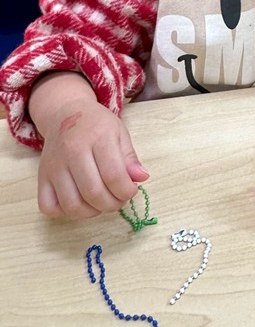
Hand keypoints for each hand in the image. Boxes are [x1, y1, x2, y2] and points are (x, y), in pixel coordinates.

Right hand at [36, 98, 148, 219]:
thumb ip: (130, 158)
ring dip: (92, 212)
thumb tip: (141, 178)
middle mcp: (72, 150)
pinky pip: (49, 207)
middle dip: (112, 204)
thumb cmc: (96, 125)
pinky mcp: (42, 176)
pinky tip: (79, 201)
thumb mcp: (120, 133)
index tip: (130, 190)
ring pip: (72, 205)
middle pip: (93, 193)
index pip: (114, 175)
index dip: (126, 191)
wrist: (64, 113)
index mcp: (97, 136)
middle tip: (118, 199)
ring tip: (101, 202)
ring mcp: (54, 165)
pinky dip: (65, 212)